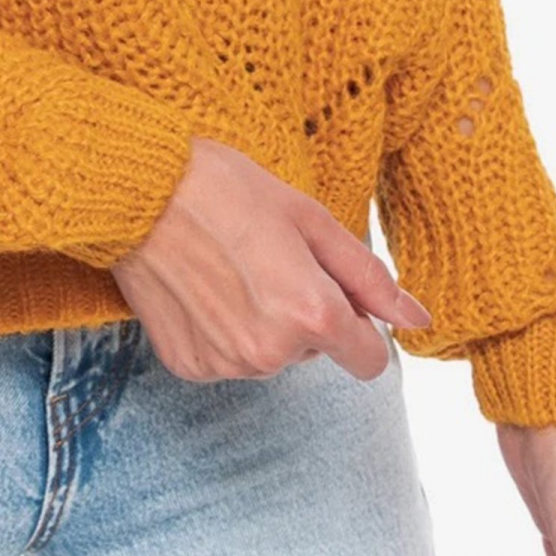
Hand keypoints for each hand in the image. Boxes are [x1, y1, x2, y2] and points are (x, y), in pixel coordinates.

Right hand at [109, 136, 433, 383]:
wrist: (138, 190)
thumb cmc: (226, 189)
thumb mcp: (310, 218)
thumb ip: (368, 276)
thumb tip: (417, 319)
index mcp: (312, 316)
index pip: (369, 360)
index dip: (357, 322)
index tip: (331, 289)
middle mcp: (271, 354)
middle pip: (316, 351)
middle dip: (305, 314)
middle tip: (267, 257)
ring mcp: (225, 365)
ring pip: (271, 356)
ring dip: (263, 322)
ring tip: (230, 266)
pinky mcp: (187, 366)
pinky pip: (227, 358)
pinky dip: (222, 330)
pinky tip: (202, 286)